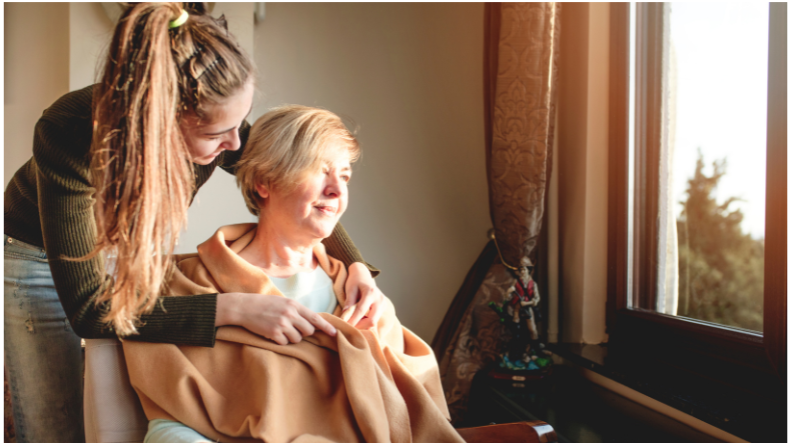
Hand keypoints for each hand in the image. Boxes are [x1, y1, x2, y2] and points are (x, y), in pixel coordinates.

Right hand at [216, 293, 336, 344]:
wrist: (244, 307)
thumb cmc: (264, 304)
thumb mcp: (283, 302)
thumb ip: (297, 311)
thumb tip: (312, 322)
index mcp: (294, 305)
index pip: (315, 318)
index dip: (326, 327)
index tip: (335, 333)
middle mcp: (290, 314)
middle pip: (308, 331)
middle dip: (304, 333)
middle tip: (293, 329)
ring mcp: (282, 324)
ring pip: (297, 339)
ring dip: (291, 338)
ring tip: (280, 330)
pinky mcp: (273, 333)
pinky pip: (285, 343)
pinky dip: (280, 341)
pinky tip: (272, 333)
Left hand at [341, 262, 385, 327]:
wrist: (363, 275)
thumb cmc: (355, 281)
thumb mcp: (350, 289)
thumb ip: (349, 303)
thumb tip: (345, 317)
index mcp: (371, 293)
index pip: (361, 311)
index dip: (353, 320)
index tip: (345, 326)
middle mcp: (380, 299)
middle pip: (372, 320)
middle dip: (360, 326)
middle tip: (349, 328)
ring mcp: (383, 304)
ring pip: (374, 322)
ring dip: (363, 326)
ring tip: (353, 323)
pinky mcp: (383, 308)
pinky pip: (375, 320)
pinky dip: (367, 323)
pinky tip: (359, 321)